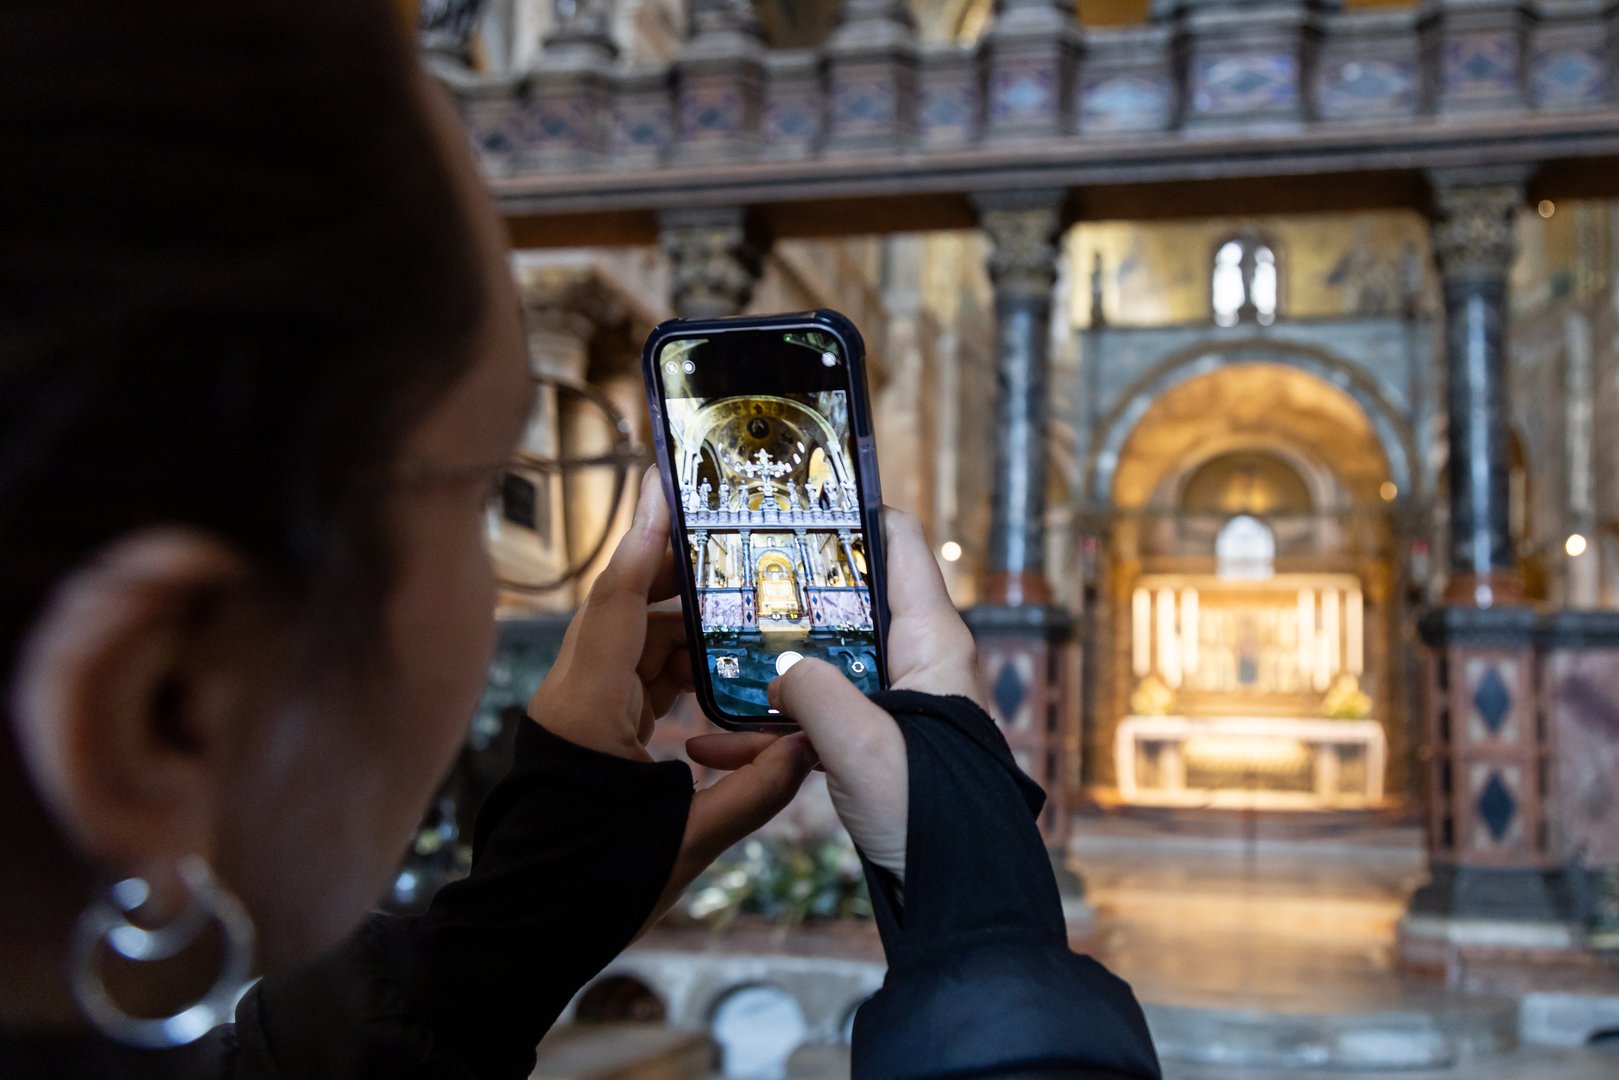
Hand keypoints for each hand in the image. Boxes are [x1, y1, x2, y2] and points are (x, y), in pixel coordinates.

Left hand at [529, 469, 817, 924]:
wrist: (526, 933)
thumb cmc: (594, 886)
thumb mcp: (687, 842)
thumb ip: (754, 791)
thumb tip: (814, 748)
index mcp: (586, 710)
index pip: (616, 603)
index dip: (646, 543)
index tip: (668, 487)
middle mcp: (574, 699)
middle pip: (631, 619)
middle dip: (688, 590)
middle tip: (746, 561)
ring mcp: (577, 718)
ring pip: (634, 651)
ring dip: (686, 636)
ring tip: (747, 622)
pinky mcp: (586, 740)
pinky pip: (633, 685)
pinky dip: (674, 674)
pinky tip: (718, 681)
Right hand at [704, 508, 981, 885]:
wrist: (957, 898)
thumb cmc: (931, 816)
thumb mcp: (864, 746)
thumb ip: (814, 692)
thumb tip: (780, 671)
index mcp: (932, 640)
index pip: (899, 542)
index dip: (850, 511)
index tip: (792, 497)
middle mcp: (916, 660)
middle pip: (846, 600)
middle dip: (785, 593)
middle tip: (724, 578)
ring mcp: (893, 704)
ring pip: (821, 664)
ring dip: (764, 671)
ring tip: (700, 667)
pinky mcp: (873, 745)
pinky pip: (815, 720)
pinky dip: (769, 729)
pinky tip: (711, 748)